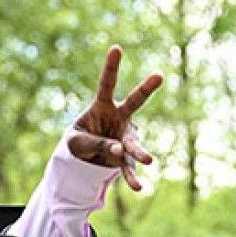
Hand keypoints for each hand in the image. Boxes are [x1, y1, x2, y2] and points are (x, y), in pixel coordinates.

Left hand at [69, 45, 162, 190]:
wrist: (81, 159)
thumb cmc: (77, 142)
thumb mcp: (76, 142)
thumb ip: (94, 143)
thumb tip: (117, 151)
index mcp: (101, 106)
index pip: (106, 84)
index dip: (111, 67)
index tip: (116, 48)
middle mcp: (118, 118)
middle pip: (134, 101)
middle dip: (146, 89)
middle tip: (159, 75)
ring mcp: (123, 137)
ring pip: (133, 142)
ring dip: (139, 152)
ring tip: (148, 160)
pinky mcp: (122, 158)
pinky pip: (128, 168)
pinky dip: (132, 178)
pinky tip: (137, 188)